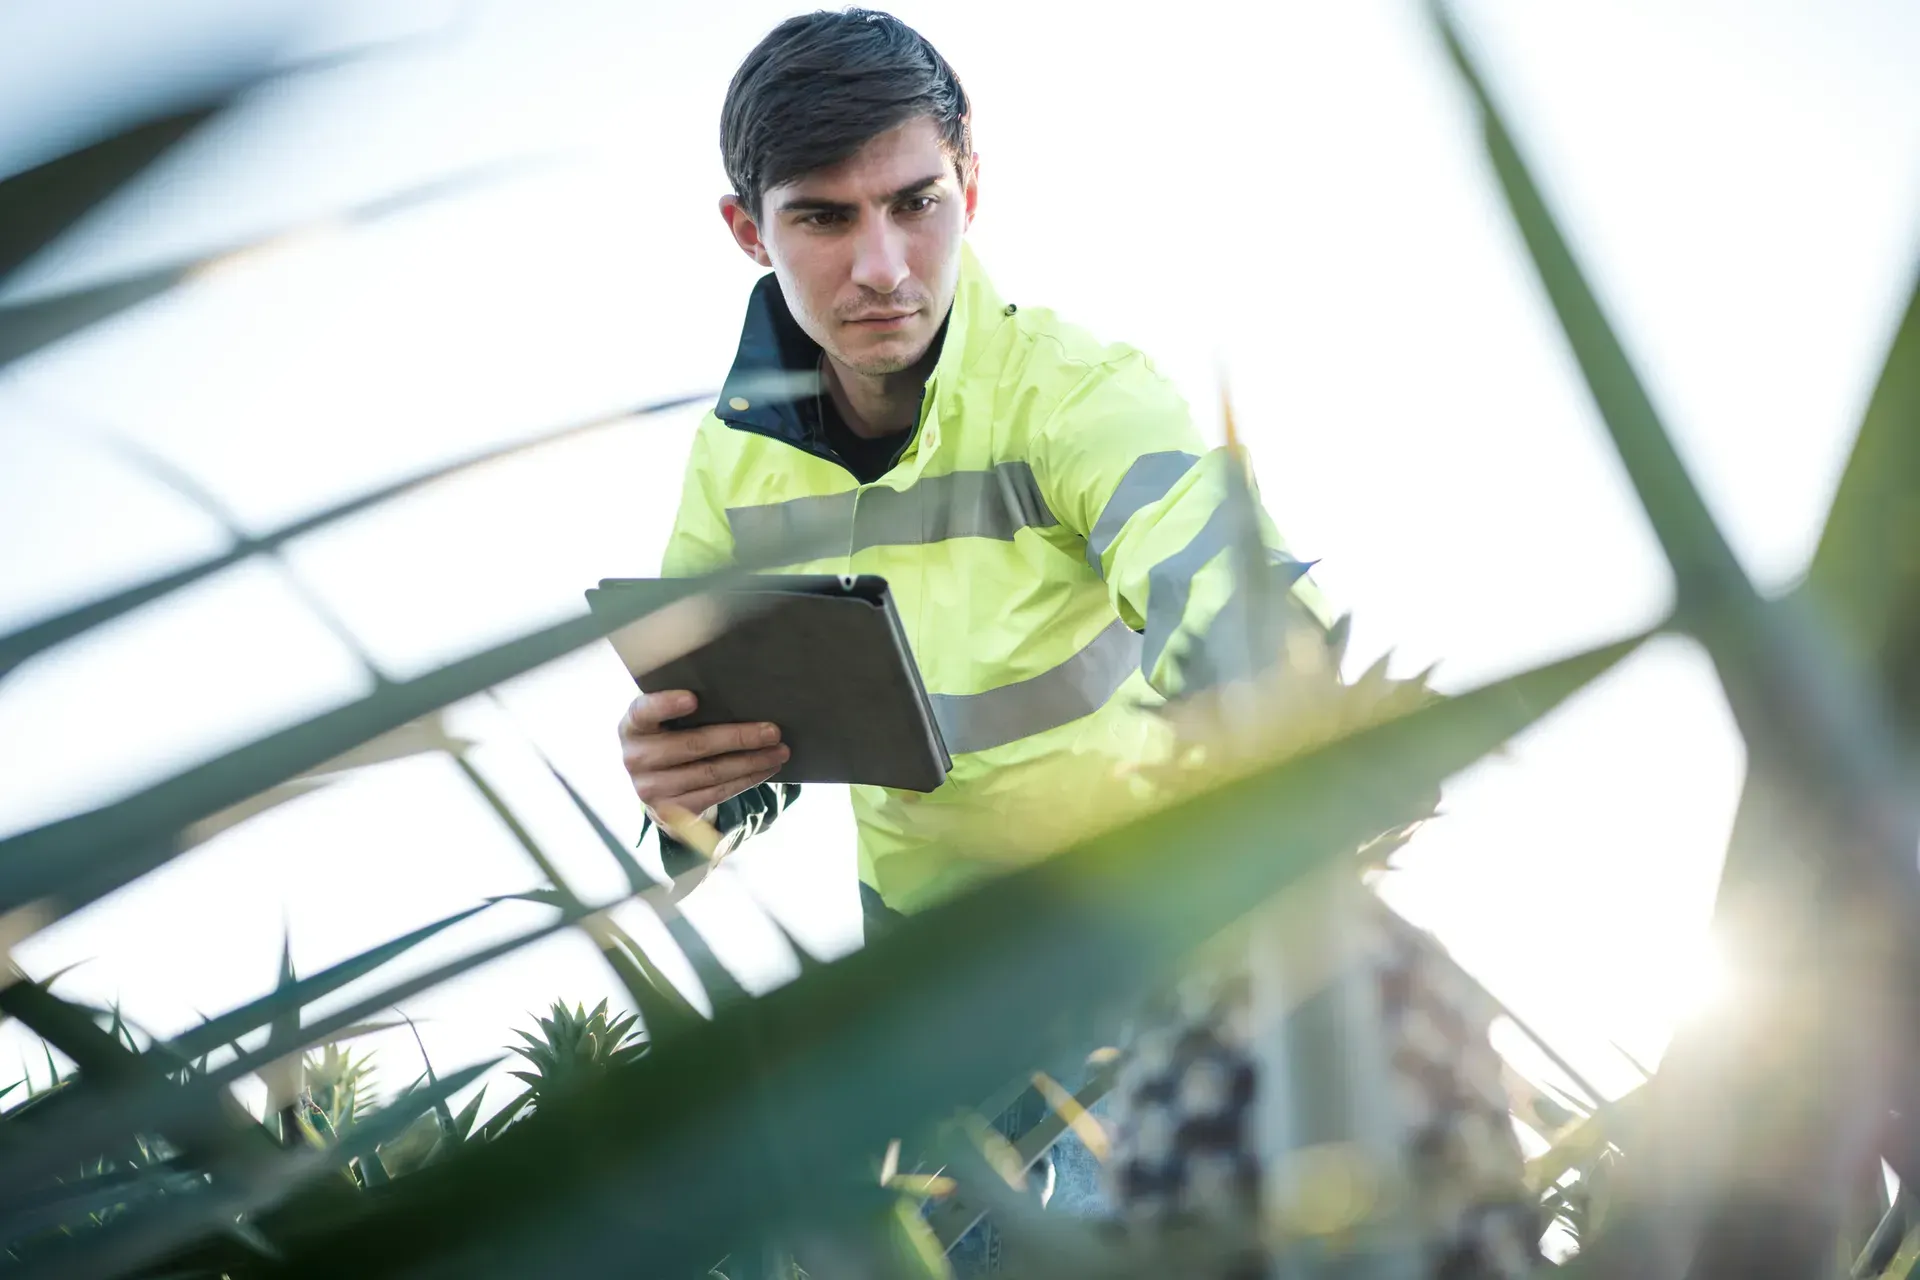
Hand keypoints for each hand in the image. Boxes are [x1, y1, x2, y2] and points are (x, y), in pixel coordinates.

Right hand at [617, 690, 787, 820]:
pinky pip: (715, 794)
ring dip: (751, 762)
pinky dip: (745, 780)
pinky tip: (764, 769)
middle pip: (693, 745)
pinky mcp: (670, 811)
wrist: (656, 783)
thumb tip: (740, 695)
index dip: (667, 705)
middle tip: (773, 731)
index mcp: (632, 726)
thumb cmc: (669, 736)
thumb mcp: (665, 719)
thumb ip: (685, 707)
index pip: (644, 711)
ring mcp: (650, 789)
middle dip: (739, 737)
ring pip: (711, 773)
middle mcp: (635, 758)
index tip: (693, 699)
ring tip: (779, 751)